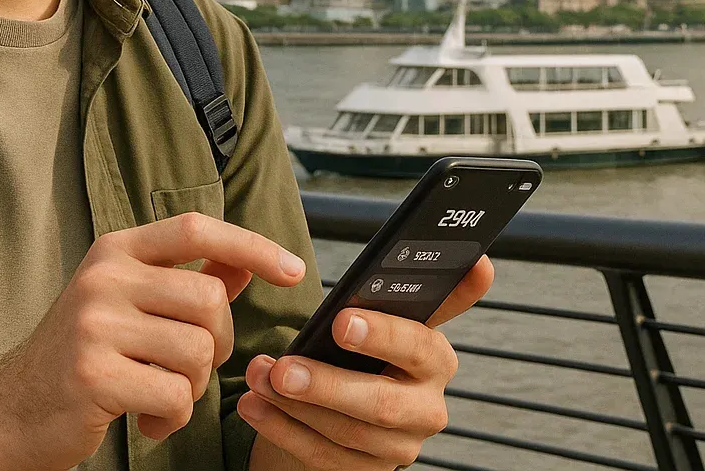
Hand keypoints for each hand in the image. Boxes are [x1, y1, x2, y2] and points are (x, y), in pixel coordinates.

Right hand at [0, 212, 308, 469]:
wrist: (12, 410)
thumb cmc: (80, 356)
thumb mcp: (128, 305)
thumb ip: (185, 281)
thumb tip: (245, 264)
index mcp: (114, 251)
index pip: (195, 228)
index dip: (252, 245)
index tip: (295, 270)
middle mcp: (103, 277)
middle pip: (208, 299)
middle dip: (216, 344)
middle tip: (188, 368)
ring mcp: (94, 324)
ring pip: (196, 351)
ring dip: (190, 387)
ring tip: (157, 394)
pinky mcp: (92, 374)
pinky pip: (173, 396)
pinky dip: (171, 419)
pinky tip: (145, 419)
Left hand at [239, 256, 494, 469]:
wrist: (339, 406)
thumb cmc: (356, 351)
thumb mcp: (371, 318)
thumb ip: (390, 292)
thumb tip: (450, 254)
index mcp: (434, 357)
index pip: (419, 342)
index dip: (384, 332)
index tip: (341, 320)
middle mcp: (427, 405)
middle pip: (382, 401)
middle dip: (327, 383)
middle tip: (283, 366)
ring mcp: (401, 445)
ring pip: (348, 431)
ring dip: (294, 405)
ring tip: (257, 377)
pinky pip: (324, 455)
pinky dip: (283, 429)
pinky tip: (254, 405)